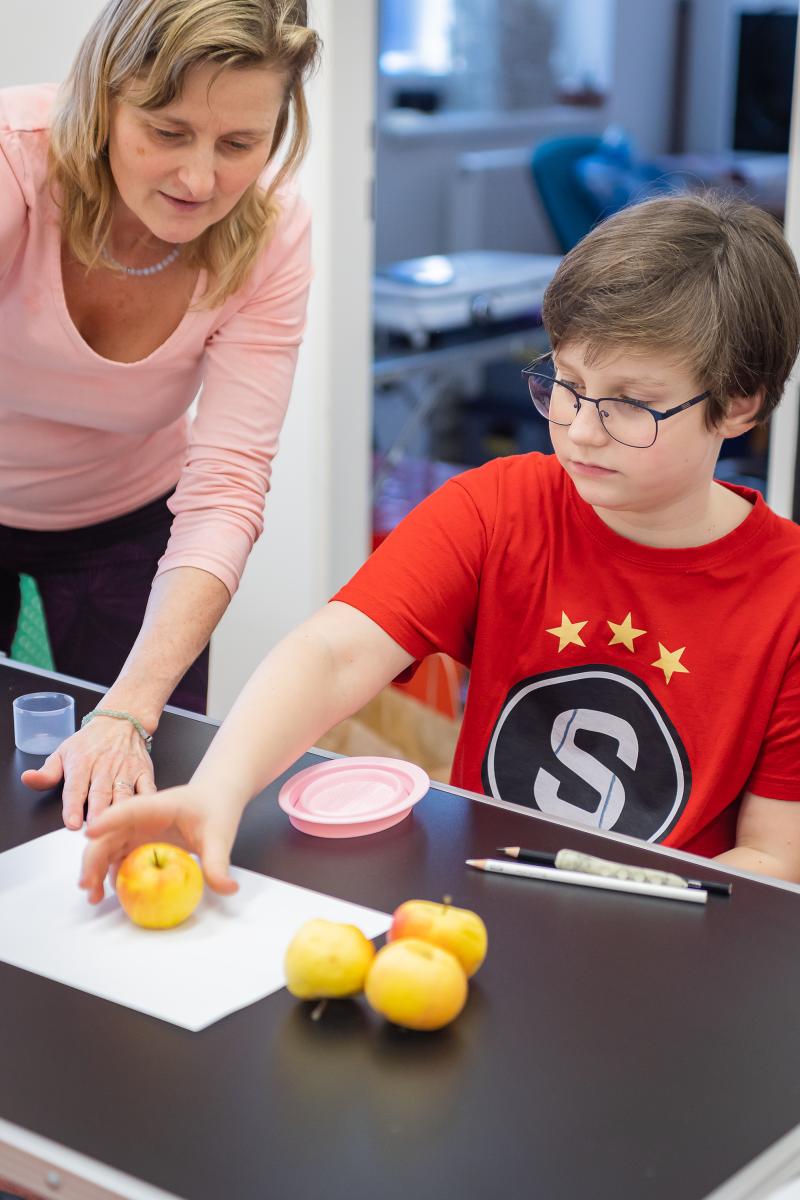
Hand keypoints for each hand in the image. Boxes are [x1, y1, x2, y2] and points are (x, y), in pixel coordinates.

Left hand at [21, 715, 154, 828]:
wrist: (121, 721)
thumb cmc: (90, 742)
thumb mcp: (63, 752)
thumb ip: (47, 773)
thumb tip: (28, 779)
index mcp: (82, 762)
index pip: (75, 787)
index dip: (73, 806)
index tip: (72, 823)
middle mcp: (104, 766)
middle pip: (100, 793)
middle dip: (98, 813)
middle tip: (95, 831)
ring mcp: (126, 770)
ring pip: (124, 793)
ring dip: (120, 811)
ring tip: (117, 829)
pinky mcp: (144, 772)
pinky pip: (148, 788)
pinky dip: (148, 802)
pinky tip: (145, 815)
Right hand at [79, 783, 240, 903]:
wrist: (215, 800)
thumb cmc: (215, 810)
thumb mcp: (220, 836)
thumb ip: (219, 863)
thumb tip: (229, 889)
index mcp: (157, 806)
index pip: (129, 810)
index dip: (108, 819)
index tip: (90, 832)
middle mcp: (139, 817)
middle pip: (107, 833)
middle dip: (92, 857)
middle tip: (88, 884)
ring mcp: (135, 830)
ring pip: (106, 847)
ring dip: (95, 869)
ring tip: (94, 896)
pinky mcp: (137, 842)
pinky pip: (117, 858)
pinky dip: (108, 873)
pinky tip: (108, 892)